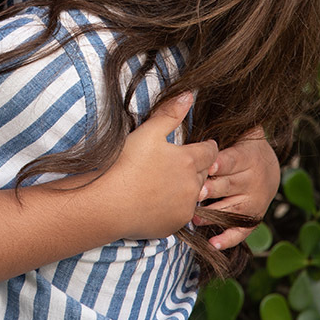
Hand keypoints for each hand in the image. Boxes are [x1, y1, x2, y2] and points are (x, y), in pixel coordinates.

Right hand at [107, 93, 218, 240]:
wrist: (109, 203)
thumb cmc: (126, 164)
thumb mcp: (148, 132)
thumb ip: (170, 113)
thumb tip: (190, 94)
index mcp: (190, 161)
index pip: (210, 151)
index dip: (206, 147)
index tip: (202, 146)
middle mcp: (193, 185)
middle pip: (204, 173)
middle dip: (195, 167)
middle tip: (178, 163)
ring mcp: (185, 207)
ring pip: (194, 194)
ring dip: (187, 187)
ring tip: (167, 182)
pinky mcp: (175, 224)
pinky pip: (182, 213)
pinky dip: (175, 206)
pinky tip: (159, 200)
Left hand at [195, 126, 279, 249]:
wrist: (267, 165)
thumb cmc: (238, 146)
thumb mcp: (235, 133)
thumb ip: (217, 128)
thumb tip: (187, 100)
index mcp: (248, 156)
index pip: (233, 160)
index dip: (220, 163)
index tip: (207, 166)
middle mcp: (254, 179)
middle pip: (231, 185)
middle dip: (212, 189)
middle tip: (195, 193)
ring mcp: (255, 201)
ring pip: (234, 209)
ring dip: (215, 214)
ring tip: (195, 218)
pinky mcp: (254, 218)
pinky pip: (242, 231)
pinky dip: (228, 238)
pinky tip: (212, 244)